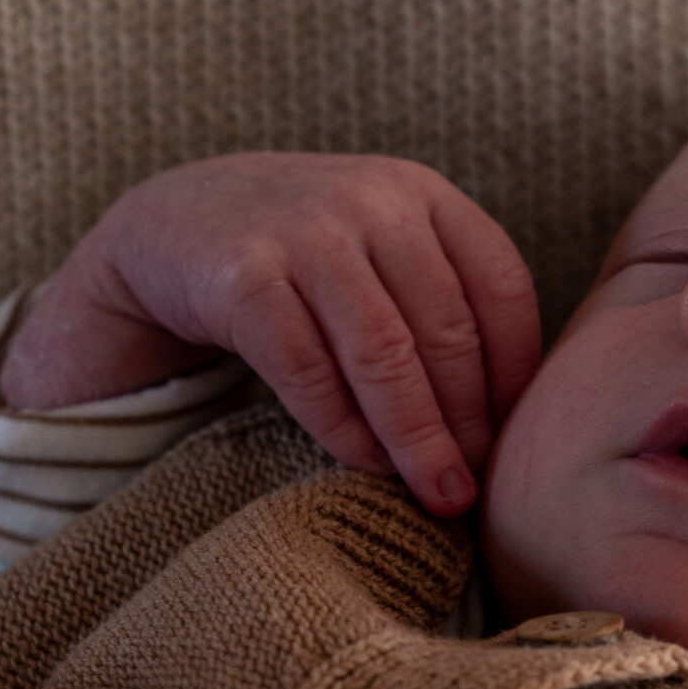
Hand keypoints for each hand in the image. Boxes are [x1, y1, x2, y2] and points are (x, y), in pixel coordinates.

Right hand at [0, 154, 542, 515]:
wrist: (173, 226)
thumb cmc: (303, 259)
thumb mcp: (381, 255)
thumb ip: (441, 305)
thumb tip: (508, 422)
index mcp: (422, 193)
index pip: (500, 290)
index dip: (515, 376)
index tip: (515, 441)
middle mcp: (370, 200)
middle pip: (445, 331)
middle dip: (467, 422)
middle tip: (476, 488)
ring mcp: (304, 231)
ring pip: (383, 355)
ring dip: (416, 439)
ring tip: (438, 496)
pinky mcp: (242, 276)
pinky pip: (308, 371)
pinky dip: (343, 430)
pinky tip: (365, 467)